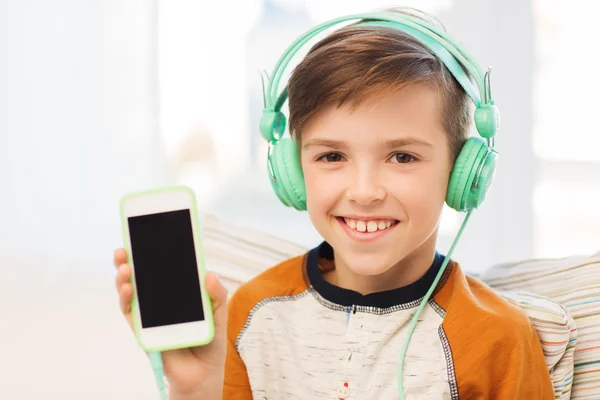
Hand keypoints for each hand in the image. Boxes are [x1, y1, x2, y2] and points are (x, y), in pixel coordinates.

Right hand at [113, 248, 227, 398]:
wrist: (203, 373)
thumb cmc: (210, 340)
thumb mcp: (219, 314)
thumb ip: (217, 294)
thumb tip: (209, 274)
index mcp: (177, 291)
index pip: (163, 267)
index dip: (153, 251)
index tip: (146, 234)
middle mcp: (160, 299)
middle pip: (141, 275)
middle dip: (130, 260)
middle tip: (125, 248)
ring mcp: (149, 314)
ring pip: (131, 291)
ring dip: (124, 277)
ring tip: (125, 266)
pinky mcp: (143, 330)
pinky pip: (130, 313)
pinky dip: (127, 300)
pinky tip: (128, 289)